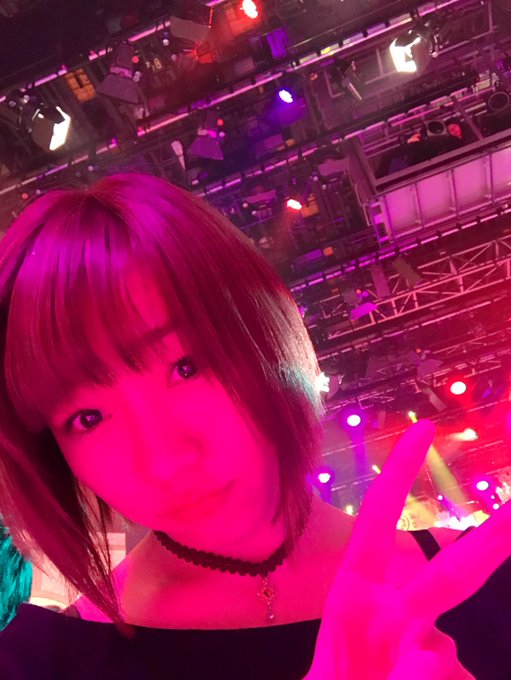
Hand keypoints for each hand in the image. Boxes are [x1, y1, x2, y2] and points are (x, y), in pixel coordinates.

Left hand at [305, 420, 510, 679]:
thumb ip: (378, 670)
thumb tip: (437, 654)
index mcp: (357, 594)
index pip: (377, 523)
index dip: (398, 476)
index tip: (424, 430)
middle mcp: (397, 613)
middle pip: (453, 574)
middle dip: (490, 541)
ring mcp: (426, 647)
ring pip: (451, 655)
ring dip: (435, 678)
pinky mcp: (446, 671)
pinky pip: (459, 677)